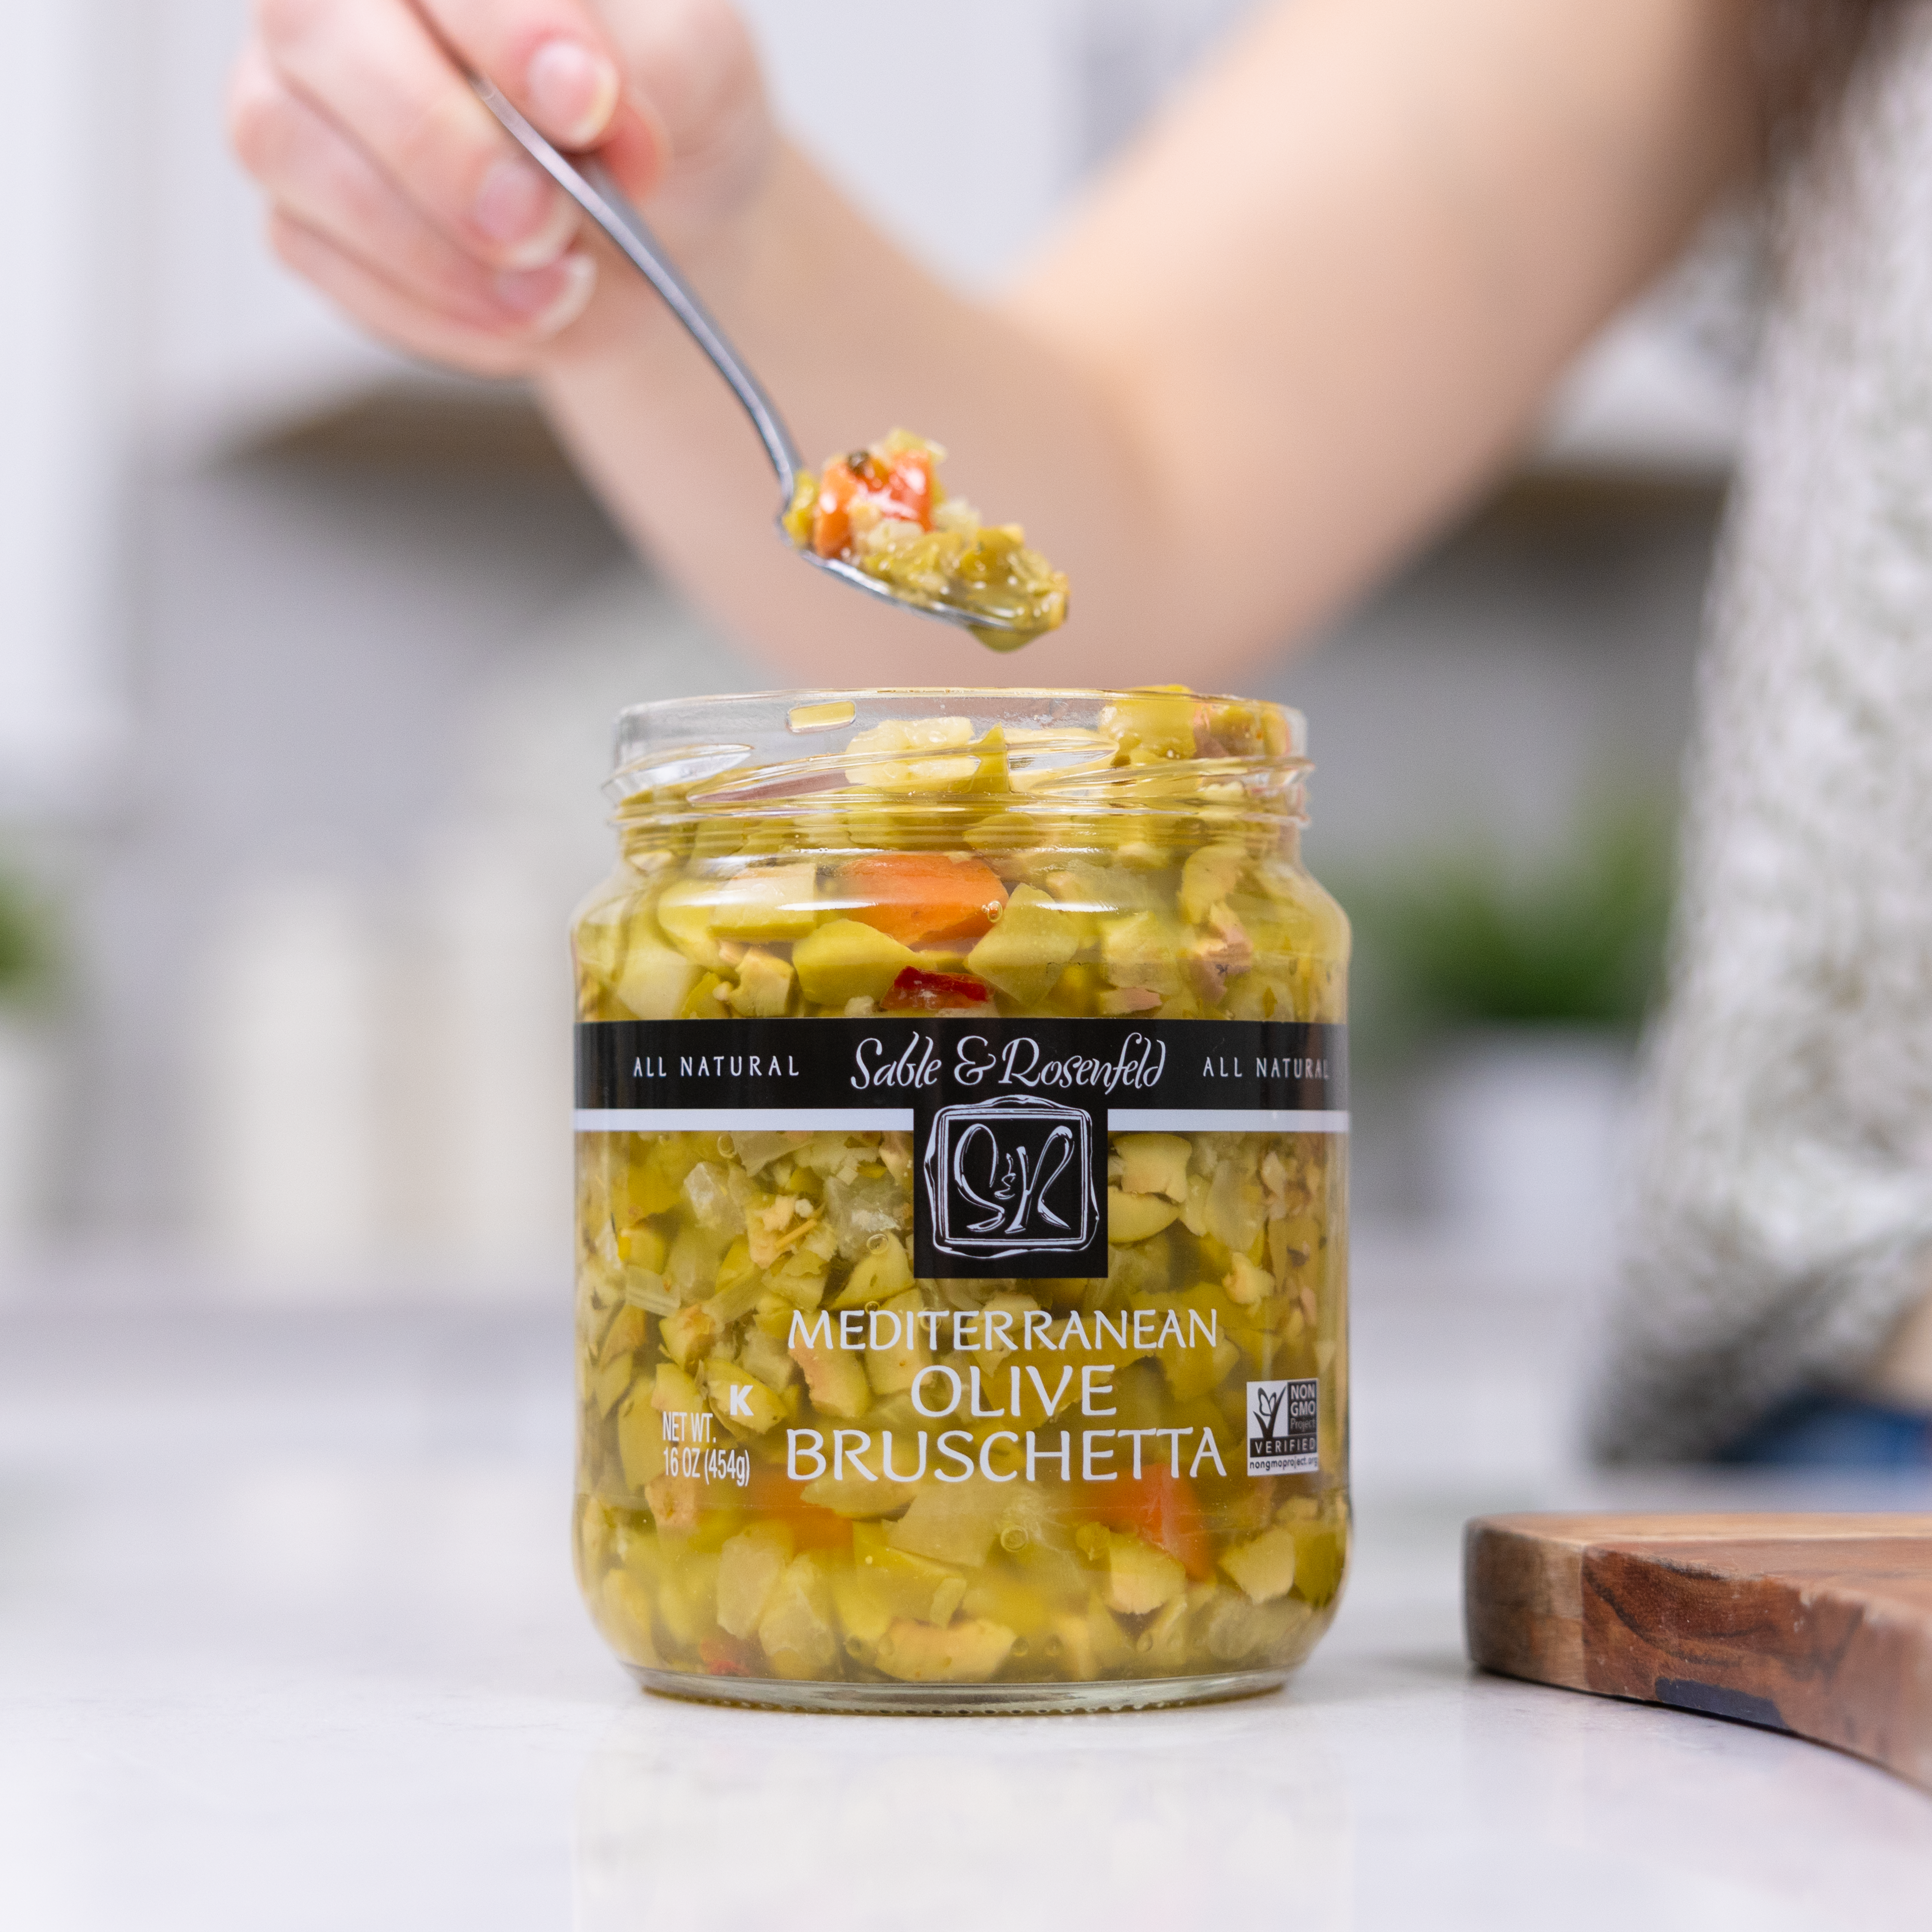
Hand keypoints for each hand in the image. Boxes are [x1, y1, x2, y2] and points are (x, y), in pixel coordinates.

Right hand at [230, 0, 775, 376]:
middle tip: (548, 220)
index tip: (587, 103)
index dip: (502, 29)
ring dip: (437, 248)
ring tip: (560, 282)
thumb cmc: (665, 111)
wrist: (661, 223)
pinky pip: (323, 261)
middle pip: (316, 30)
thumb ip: (650, 61)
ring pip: (294, 152)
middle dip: (443, 146)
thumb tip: (580, 95)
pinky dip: (436, 309)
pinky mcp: (299, 211)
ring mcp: (296, 96)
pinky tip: (522, 314)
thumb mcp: (699, 65)